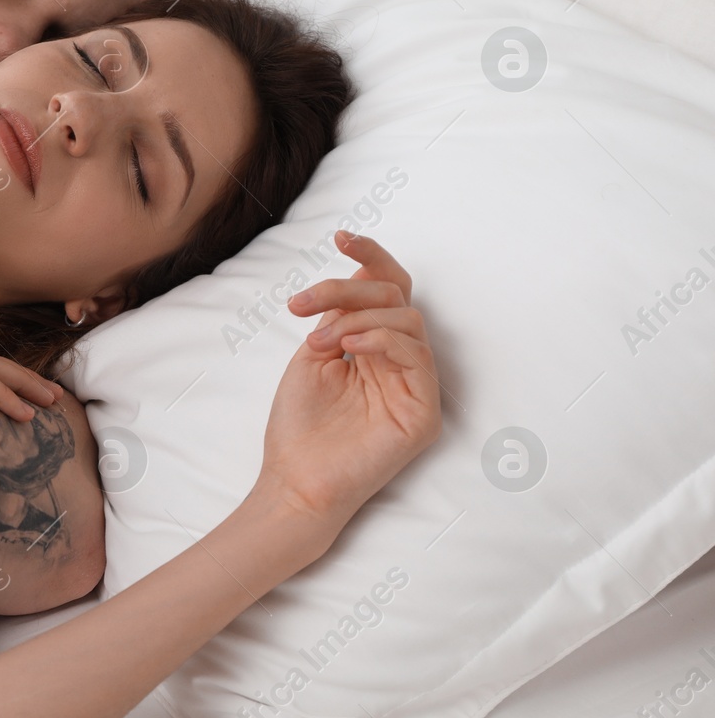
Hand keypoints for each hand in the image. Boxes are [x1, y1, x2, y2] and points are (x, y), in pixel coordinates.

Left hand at [254, 231, 440, 542]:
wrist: (294, 480)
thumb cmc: (299, 425)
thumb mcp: (313, 354)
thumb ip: (338, 315)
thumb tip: (360, 274)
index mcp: (372, 347)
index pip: (386, 291)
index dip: (370, 259)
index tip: (341, 238)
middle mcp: (398, 362)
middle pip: (395, 298)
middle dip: (347, 289)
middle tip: (302, 305)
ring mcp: (414, 386)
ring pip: (406, 320)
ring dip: (356, 318)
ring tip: (320, 340)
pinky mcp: (423, 411)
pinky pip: (417, 354)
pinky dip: (382, 338)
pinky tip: (349, 347)